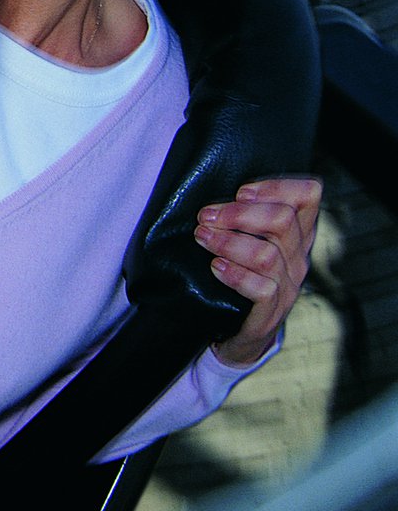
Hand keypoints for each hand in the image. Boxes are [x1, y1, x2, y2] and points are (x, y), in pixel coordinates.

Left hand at [197, 176, 321, 367]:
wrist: (240, 331)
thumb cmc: (238, 272)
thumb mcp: (246, 237)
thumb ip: (241, 212)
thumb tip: (207, 180)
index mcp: (296, 232)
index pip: (308, 197)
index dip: (277, 187)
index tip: (241, 191)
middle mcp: (297, 257)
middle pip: (283, 221)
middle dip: (239, 214)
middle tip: (206, 216)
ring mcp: (288, 286)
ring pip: (268, 255)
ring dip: (228, 242)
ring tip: (202, 237)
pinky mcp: (272, 312)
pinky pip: (262, 289)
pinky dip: (235, 275)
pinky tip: (216, 267)